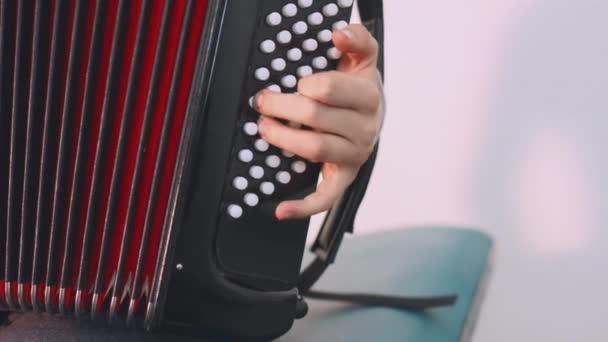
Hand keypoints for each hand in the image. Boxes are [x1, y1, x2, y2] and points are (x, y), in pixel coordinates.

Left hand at [255, 25, 382, 219]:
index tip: (295, 81)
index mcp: (368, 97)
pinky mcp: (344, 177)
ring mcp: (354, 156)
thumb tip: (339, 33)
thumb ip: (357, 40)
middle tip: (263, 101)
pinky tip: (280, 209)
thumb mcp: (363, 59)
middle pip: (315, 118)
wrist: (373, 116)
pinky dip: (302, 207)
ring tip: (264, 128)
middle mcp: (365, 128)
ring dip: (283, 138)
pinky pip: (325, 197)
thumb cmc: (359, 88)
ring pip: (314, 149)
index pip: (328, 90)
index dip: (304, 85)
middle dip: (282, 107)